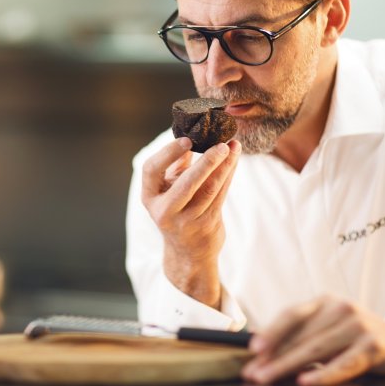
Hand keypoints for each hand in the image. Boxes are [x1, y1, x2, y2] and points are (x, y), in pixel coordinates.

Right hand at [140, 137, 240, 305]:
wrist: (187, 251)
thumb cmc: (177, 209)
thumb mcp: (169, 188)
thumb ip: (177, 164)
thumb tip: (193, 134)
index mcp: (150, 197)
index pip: (151, 170)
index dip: (168, 153)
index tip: (186, 139)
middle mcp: (165, 211)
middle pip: (187, 184)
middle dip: (206, 162)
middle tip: (221, 144)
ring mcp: (187, 221)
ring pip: (209, 189)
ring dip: (224, 166)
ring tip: (234, 147)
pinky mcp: (207, 225)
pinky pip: (220, 196)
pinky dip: (228, 176)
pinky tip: (234, 161)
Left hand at [242, 295, 384, 385]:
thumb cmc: (359, 342)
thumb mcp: (329, 335)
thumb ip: (302, 339)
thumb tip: (261, 350)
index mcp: (324, 303)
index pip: (291, 315)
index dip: (271, 332)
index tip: (252, 350)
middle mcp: (340, 308)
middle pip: (300, 335)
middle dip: (273, 357)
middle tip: (253, 373)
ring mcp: (358, 324)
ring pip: (317, 348)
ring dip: (289, 366)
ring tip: (269, 377)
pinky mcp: (375, 345)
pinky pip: (344, 363)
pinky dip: (323, 374)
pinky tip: (305, 382)